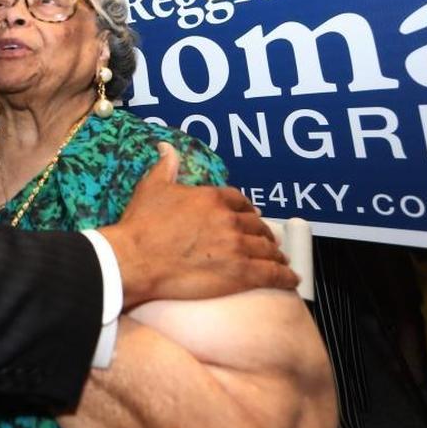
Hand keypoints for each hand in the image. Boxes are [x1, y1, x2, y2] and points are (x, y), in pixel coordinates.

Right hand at [99, 143, 296, 306]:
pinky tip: (290, 279)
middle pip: (257, 225)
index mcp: (212, 198)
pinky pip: (271, 274)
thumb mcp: (152, 188)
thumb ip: (165, 166)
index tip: (252, 216)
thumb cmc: (141, 226)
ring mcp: (237, 247)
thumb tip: (166, 148)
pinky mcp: (240, 274)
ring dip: (276, 254)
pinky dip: (284, 276)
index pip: (240, 202)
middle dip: (264, 233)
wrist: (136, 259)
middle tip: (268, 240)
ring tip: (281, 260)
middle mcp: (229, 220)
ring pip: (267, 249)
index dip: (248, 210)